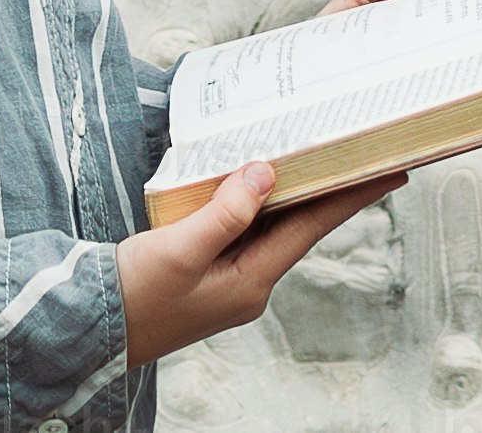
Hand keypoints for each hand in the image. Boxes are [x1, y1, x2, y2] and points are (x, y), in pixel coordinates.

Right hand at [117, 0, 417, 367]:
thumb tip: (267, 172)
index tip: (393, 170)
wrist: (89, 329)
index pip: (312, 228)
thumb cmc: (132, 295)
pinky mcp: (207, 273)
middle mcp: (248, 284)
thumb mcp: (178, 249)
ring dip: (296, 194)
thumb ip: (225, 211)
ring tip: (324, 158)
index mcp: (251, 282)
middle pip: (300, 226)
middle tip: (366, 152)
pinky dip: (258, 204)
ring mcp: (228, 281)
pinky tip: (260, 182)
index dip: (353, 197)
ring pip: (272, 227)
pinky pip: (245, 231)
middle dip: (332, 190)